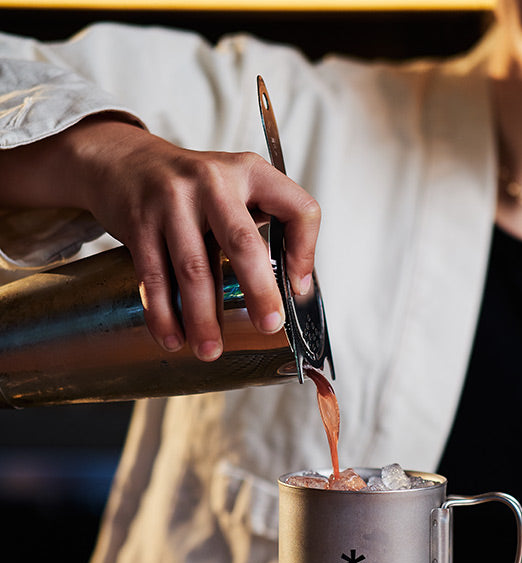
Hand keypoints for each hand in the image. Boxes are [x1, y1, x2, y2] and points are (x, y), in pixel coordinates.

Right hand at [3, 117, 321, 359]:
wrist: (121, 158)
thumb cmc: (191, 185)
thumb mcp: (234, 187)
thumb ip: (262, 224)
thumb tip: (291, 286)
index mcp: (250, 172)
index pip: (297, 209)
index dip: (305, 251)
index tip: (299, 289)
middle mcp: (212, 182)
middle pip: (242, 243)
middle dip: (258, 291)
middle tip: (268, 325)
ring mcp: (172, 201)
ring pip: (193, 269)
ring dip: (202, 316)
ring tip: (210, 350)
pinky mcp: (139, 223)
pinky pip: (154, 276)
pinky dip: (163, 313)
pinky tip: (172, 337)